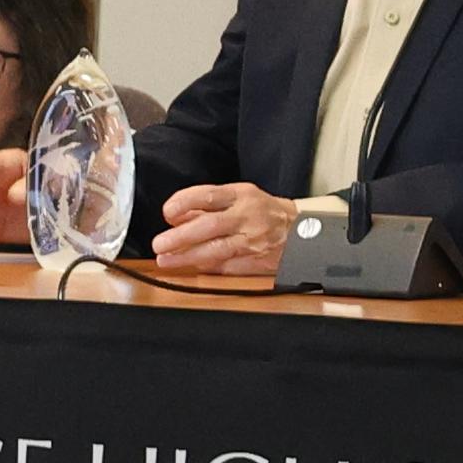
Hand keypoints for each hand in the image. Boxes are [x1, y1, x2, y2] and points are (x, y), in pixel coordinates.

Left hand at [151, 182, 293, 277]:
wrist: (302, 230)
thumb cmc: (265, 212)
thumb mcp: (239, 197)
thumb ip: (208, 206)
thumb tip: (178, 217)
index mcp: (241, 195)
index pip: (208, 196)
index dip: (184, 203)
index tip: (167, 213)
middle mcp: (247, 216)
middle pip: (210, 225)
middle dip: (181, 236)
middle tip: (160, 244)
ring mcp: (253, 240)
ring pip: (217, 250)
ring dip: (188, 256)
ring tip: (167, 260)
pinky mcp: (257, 261)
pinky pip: (229, 266)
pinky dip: (208, 267)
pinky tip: (192, 268)